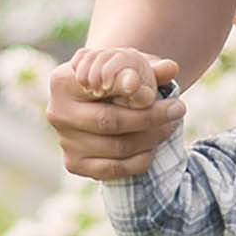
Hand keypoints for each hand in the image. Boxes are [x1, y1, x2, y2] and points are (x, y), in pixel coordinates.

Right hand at [47, 48, 184, 182]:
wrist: (100, 100)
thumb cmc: (117, 78)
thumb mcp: (131, 65)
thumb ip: (150, 67)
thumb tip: (171, 69)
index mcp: (64, 80)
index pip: (102, 88)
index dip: (134, 92)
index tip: (163, 95)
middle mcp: (58, 112)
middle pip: (110, 121)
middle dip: (151, 118)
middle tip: (178, 110)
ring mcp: (65, 141)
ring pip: (116, 147)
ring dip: (150, 139)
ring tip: (170, 127)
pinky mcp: (74, 164)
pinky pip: (112, 170)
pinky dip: (138, 161)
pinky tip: (152, 149)